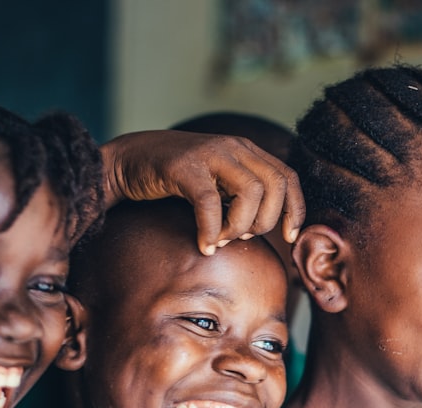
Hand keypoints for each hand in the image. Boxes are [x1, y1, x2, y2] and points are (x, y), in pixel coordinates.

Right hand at [101, 130, 304, 255]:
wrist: (127, 161)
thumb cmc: (174, 179)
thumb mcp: (217, 183)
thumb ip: (240, 196)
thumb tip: (265, 227)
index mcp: (246, 151)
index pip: (288, 178)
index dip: (294, 211)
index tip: (288, 238)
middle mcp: (234, 148)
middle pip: (276, 186)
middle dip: (265, 221)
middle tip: (241, 237)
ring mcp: (210, 153)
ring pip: (250, 192)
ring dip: (239, 226)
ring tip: (220, 239)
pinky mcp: (184, 166)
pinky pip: (210, 202)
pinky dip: (211, 230)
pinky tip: (204, 245)